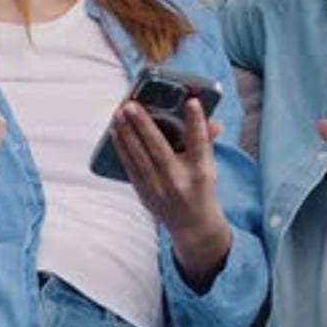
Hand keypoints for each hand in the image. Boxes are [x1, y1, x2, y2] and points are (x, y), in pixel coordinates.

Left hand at [111, 97, 231, 286]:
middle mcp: (179, 182)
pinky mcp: (144, 193)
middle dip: (144, 125)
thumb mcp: (209, 165)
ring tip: (118, 113)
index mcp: (201, 173)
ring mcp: (159, 190)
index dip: (196, 122)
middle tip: (131, 105)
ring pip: (139, 158)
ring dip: (126, 133)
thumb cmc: (200, 187)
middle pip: (159, 150)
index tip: (191, 101)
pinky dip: (122, 148)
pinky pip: (129, 167)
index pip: (199, 143)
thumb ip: (206, 140)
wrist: (192, 224)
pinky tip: (116, 131)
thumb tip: (210, 119)